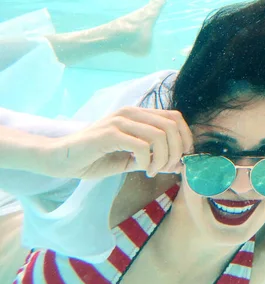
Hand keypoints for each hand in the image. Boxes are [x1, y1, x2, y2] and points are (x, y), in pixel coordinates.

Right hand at [43, 107, 193, 179]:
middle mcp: (131, 112)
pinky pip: (141, 145)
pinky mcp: (110, 133)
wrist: (61, 159)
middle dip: (176, 151)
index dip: (185, 138)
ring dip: (162, 158)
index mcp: (139, 114)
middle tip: (167, 168)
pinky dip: (147, 160)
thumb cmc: (95, 158)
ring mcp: (120, 121)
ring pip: (160, 135)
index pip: (175, 118)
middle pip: (171, 126)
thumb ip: (153, 158)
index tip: (182, 159)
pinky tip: (141, 169)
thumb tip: (178, 164)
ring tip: (152, 170)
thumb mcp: (130, 159)